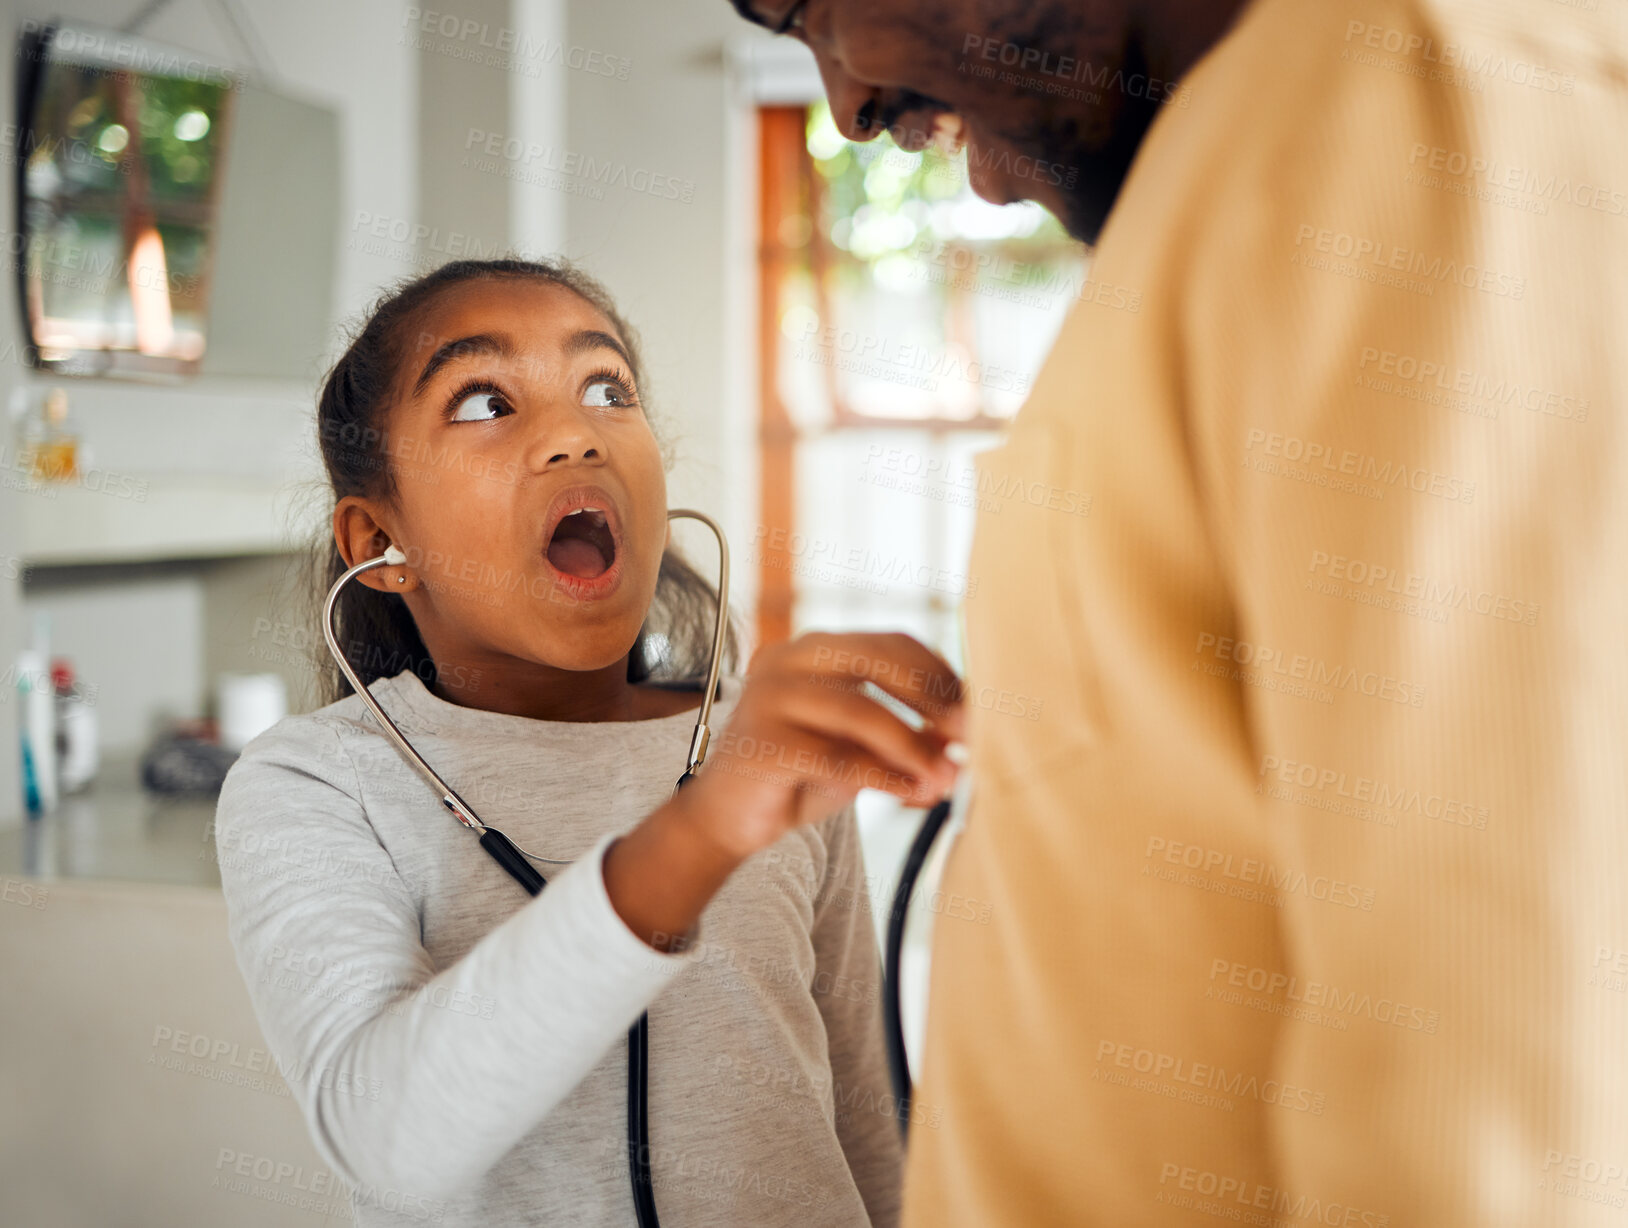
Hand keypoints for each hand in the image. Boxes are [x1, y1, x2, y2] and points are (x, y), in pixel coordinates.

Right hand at [604, 631, 963, 949]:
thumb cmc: (800, 776)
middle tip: (966, 733)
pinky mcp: (763, 743)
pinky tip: (911, 792)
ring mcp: (770, 697)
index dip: (938, 673)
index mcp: (815, 650)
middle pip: (875, 658)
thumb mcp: (862, 751)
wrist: (728, 819)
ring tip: (943, 777)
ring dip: (911, 746)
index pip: (890, 642)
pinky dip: (882, 776)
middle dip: (929, 696)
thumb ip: (908, 740)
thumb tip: (963, 748)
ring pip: (858, 711)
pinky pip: (836, 757)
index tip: (973, 708)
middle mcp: (789, 661)